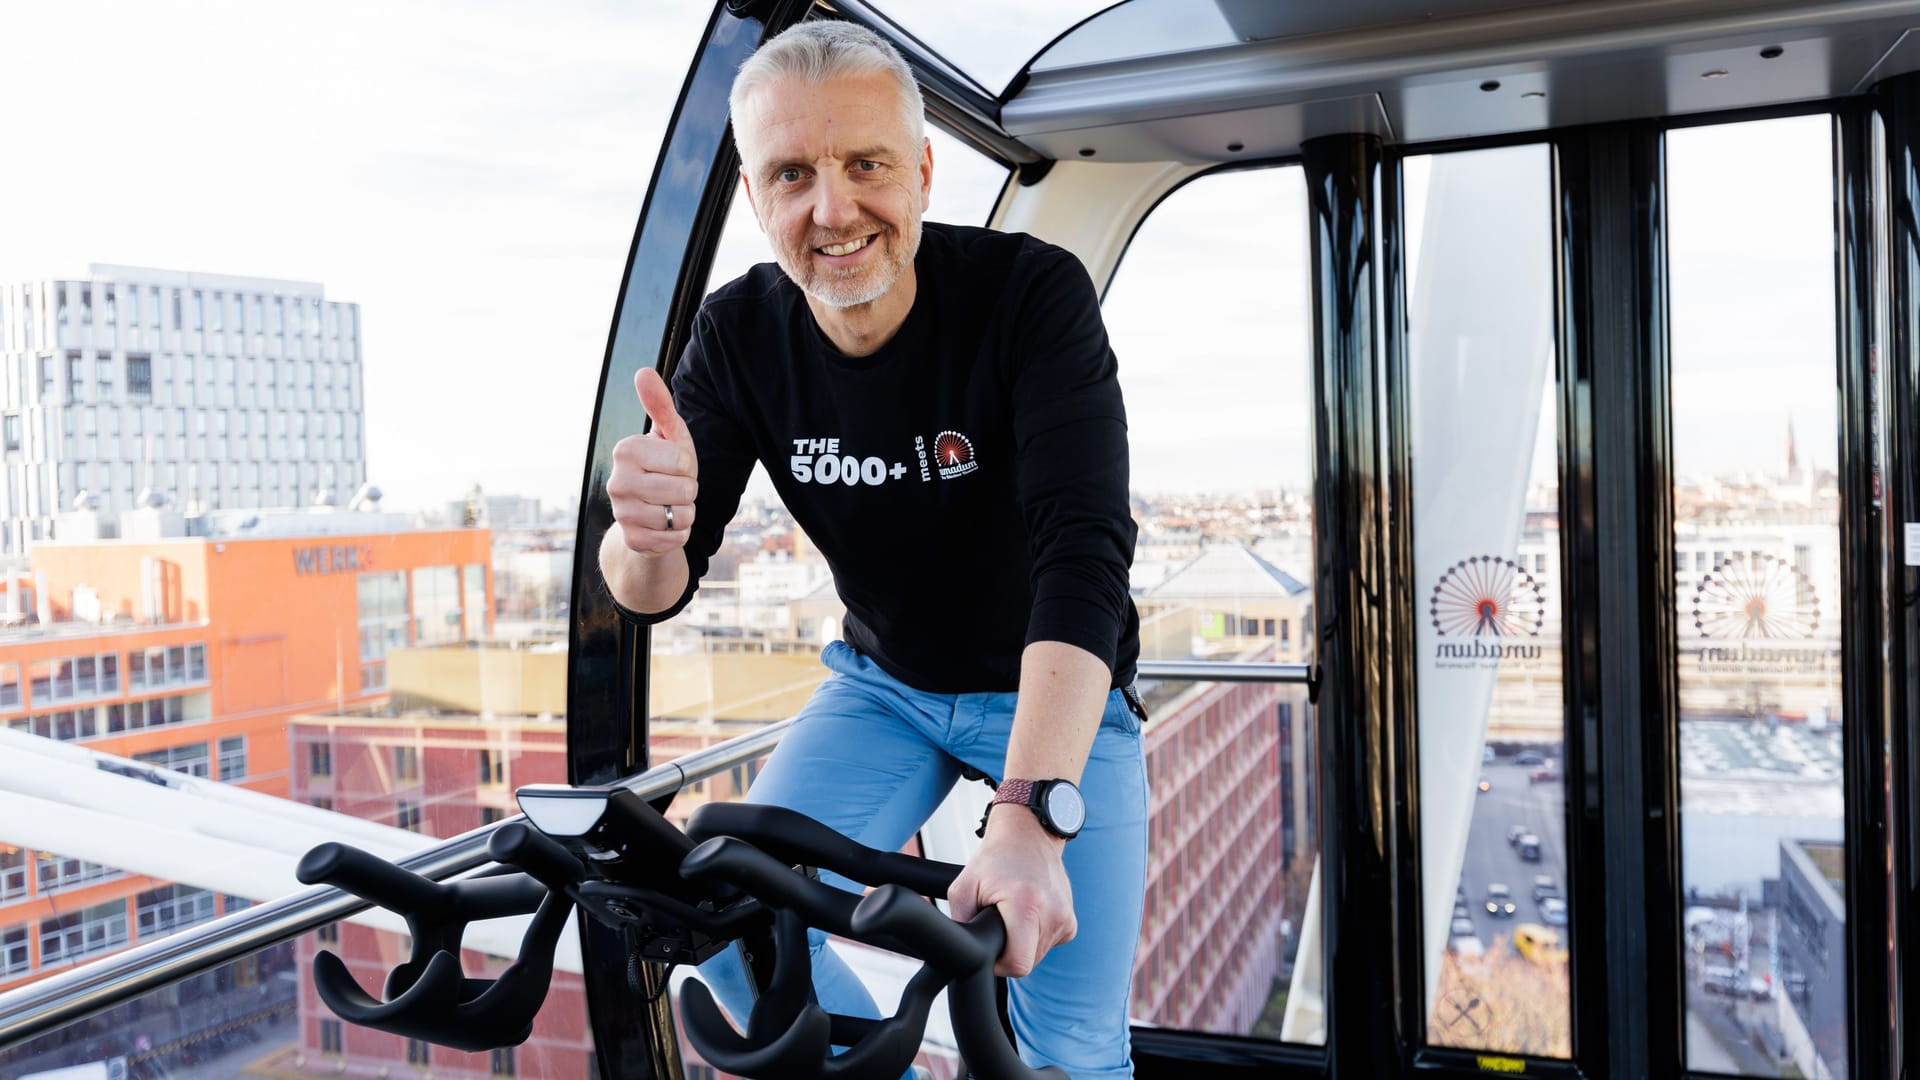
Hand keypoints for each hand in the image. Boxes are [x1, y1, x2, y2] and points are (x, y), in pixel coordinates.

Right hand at [607, 368, 698, 554]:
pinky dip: (680, 533)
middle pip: (685, 491)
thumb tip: (643, 371)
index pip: (683, 462)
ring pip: (681, 517)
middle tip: (672, 487)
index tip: (672, 466)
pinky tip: (665, 524)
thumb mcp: (668, 435)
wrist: (648, 512)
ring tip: (669, 504)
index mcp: (625, 450)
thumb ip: (659, 405)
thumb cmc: (664, 467)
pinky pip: (677, 539)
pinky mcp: (633, 540)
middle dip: (688, 491)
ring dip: (685, 512)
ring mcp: (621, 513)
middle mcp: (617, 482)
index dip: (688, 466)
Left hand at [948, 806, 1074, 977]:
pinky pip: (1049, 944)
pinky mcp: (1071, 920)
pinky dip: (1036, 936)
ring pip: (1039, 955)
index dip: (999, 964)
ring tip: (1013, 914)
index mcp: (1026, 904)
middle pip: (1028, 962)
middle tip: (998, 925)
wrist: (1027, 836)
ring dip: (1023, 943)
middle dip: (1009, 951)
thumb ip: (961, 922)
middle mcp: (1053, 912)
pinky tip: (1028, 914)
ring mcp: (1066, 917)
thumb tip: (963, 951)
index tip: (991, 947)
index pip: (1018, 964)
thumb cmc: (994, 859)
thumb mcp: (963, 887)